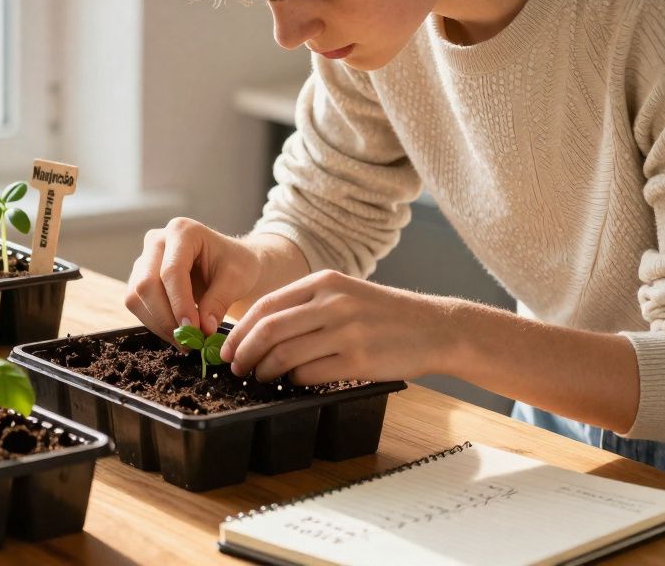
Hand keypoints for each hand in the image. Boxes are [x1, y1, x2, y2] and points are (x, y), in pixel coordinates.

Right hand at [124, 218, 263, 342]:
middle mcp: (157, 241)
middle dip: (166, 317)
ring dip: (158, 324)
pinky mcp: (139, 278)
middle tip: (188, 342)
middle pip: (147, 284)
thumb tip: (204, 329)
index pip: (171, 271)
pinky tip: (176, 332)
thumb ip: (219, 301)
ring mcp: (144, 259)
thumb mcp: (237, 279)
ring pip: (136, 297)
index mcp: (182, 231)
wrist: (230, 264)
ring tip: (185, 341)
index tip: (192, 330)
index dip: (179, 303)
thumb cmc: (236, 265)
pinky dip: (155, 323)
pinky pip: (137, 304)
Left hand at [220, 269, 460, 384]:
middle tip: (236, 367)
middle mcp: (332, 303)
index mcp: (324, 282)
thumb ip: (306, 305)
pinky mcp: (358, 360)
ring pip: (285, 355)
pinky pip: (309, 374)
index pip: (266, 305)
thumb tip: (258, 329)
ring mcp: (346, 332)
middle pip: (268, 330)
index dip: (240, 330)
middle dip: (244, 352)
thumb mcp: (345, 293)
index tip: (228, 347)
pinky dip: (293, 381)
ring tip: (259, 377)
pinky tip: (292, 382)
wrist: (435, 328)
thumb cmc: (384, 314)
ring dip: (264, 371)